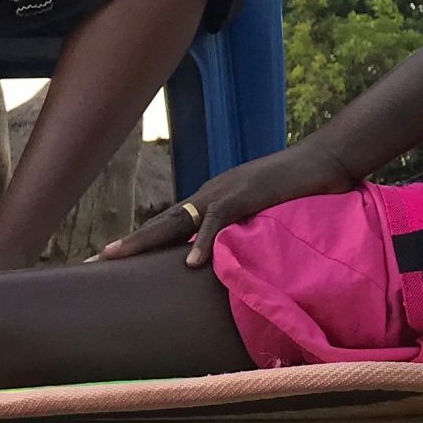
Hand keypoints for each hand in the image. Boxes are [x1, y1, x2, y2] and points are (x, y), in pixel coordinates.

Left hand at [101, 142, 360, 267]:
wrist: (328, 159)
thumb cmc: (301, 190)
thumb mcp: (265, 216)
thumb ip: (244, 233)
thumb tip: (231, 263)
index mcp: (214, 199)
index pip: (171, 223)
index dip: (142, 242)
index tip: (113, 260)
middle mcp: (212, 193)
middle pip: (162, 222)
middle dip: (128, 243)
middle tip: (94, 261)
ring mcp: (228, 191)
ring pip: (178, 219)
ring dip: (145, 240)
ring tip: (115, 258)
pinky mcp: (249, 195)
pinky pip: (220, 221)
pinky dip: (205, 242)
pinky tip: (191, 262)